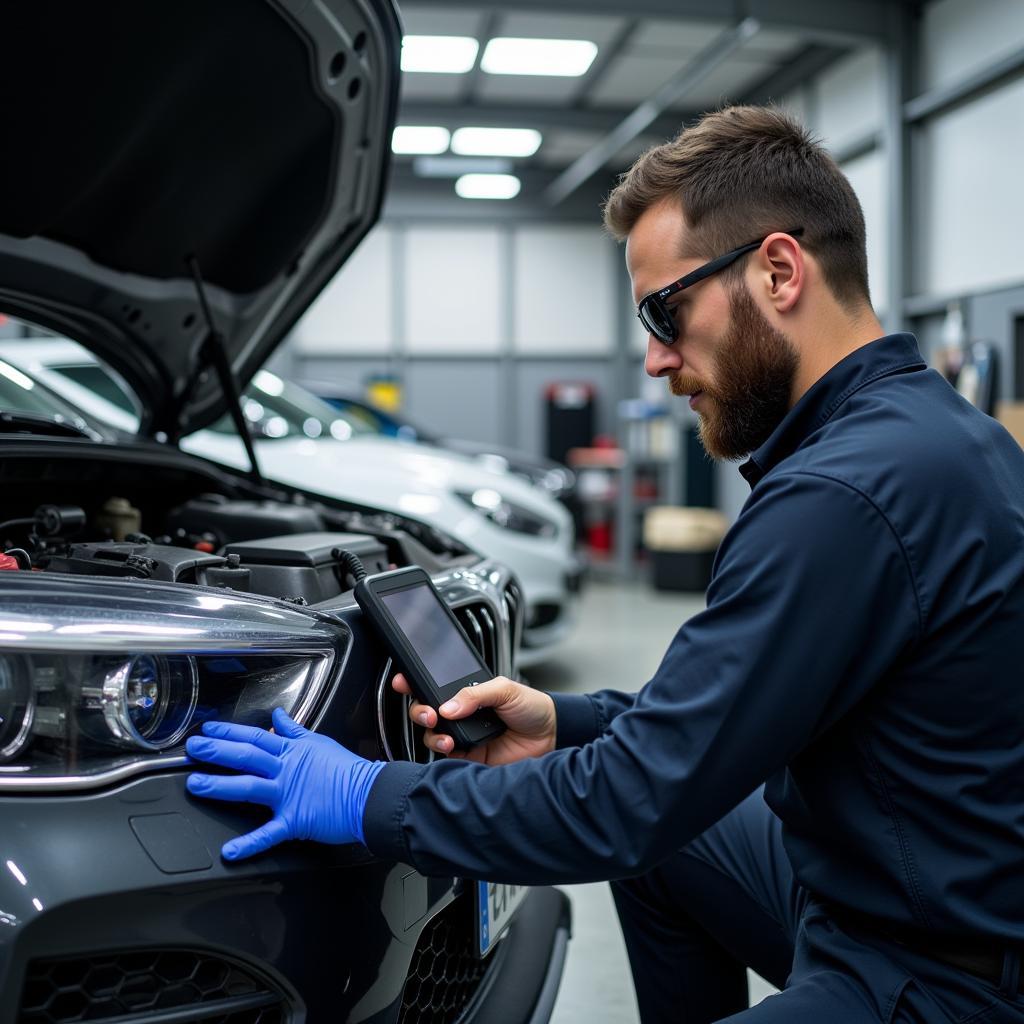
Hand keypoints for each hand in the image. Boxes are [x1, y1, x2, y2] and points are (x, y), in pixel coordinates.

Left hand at [186, 708, 384, 860]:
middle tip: (193, 748)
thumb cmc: (348, 771)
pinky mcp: (295, 820)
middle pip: (246, 756)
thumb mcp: (320, 742)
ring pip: (249, 787)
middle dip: (216, 751)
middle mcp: (286, 770)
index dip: (229, 732)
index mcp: (292, 751)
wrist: (370, 794)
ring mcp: (288, 794)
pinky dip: (249, 844)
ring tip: (195, 785)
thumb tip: (279, 716)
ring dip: (219, 786)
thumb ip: (295, 731)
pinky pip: (269, 833)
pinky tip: (230, 851)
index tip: (208, 730)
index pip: (255, 737)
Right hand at [393, 674, 555, 764]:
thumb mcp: (504, 688)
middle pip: (426, 711)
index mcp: (467, 693)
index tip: (403, 680)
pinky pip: (446, 757)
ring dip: (431, 733)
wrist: (551, 735)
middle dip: (419, 710)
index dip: (415, 683)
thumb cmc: (531, 707)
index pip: (434, 686)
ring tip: (444, 733)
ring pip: (432, 735)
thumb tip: (448, 706)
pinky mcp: (469, 758)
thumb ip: (474, 693)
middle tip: (428, 712)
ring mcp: (464, 736)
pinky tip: (450, 746)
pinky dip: (442, 751)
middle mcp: (461, 714)